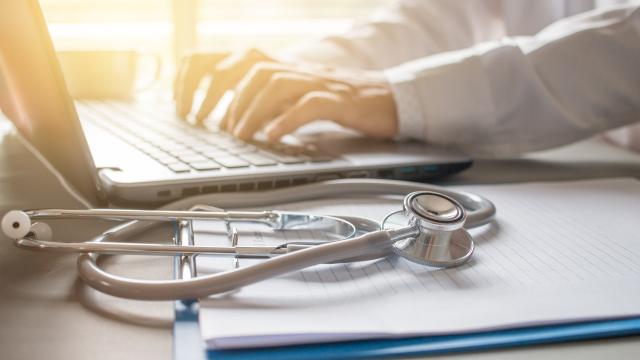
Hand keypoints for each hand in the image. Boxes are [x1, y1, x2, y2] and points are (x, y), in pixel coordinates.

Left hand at [174, 49, 397, 141]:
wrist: (384, 98)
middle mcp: (291, 67)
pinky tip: (271, 137)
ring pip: (273, 84)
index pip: (227, 58)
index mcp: (276, 65)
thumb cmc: (333, 100)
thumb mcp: (290, 95)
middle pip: (245, 66)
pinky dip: (285, 120)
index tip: (181, 104)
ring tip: (239, 135)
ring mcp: (315, 81)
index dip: (197, 76)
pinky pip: (307, 104)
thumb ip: (260, 98)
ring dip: (249, 110)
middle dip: (216, 93)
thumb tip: (223, 116)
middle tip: (204, 122)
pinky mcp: (337, 98)